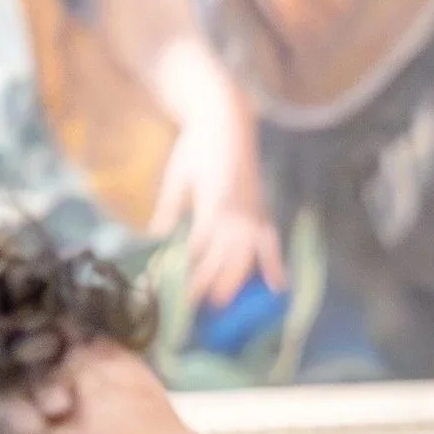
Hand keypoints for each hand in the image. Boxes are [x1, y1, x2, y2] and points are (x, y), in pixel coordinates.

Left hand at [151, 49, 285, 311]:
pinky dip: (274, 265)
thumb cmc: (197, 148)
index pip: (196, 251)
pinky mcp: (261, 213)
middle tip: (190, 312)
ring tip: (220, 307)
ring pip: (243, 259)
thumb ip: (169, 213)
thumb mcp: (177, 180)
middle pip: (221, 261)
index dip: (184, 273)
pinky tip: (278, 287)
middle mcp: (236, 216)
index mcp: (211, 207)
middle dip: (206, 287)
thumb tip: (155, 243)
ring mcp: (252, 216)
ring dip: (232, 284)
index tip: (171, 293)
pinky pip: (270, 244)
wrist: (227, 121)